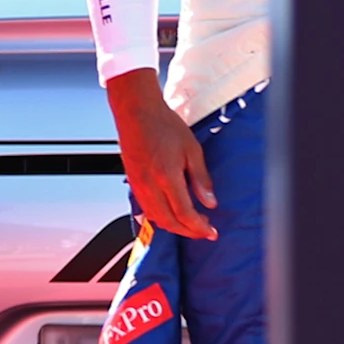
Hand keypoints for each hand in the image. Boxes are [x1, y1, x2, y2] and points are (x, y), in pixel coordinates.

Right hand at [105, 69, 216, 238]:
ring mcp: (138, 185)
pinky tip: (170, 214)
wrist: (137, 112)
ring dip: (173, 226)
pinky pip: (145, 209)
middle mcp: (149, 185)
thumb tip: (210, 202)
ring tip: (189, 224)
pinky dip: (160, 217)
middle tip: (203, 231)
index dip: (199, 228)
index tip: (211, 232)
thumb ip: (201, 179)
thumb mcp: (192, 149)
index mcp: (167, 176)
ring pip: (155, 218)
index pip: (184, 214)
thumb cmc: (163, 125)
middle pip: (168, 222)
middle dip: (188, 231)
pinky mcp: (132, 182)